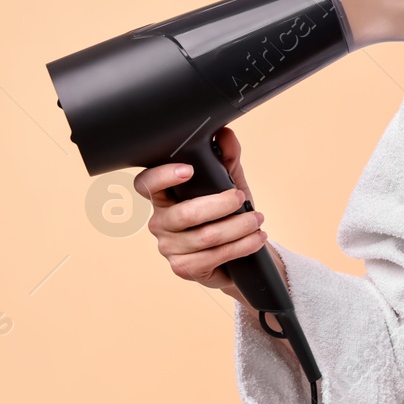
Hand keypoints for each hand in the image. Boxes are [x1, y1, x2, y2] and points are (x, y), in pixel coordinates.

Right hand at [134, 127, 284, 306]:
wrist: (238, 252)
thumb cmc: (227, 214)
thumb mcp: (230, 183)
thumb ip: (227, 159)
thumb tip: (226, 135)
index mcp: (164, 197)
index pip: (146, 184)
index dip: (162, 176)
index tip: (189, 169)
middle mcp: (160, 222)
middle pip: (184, 214)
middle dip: (220, 204)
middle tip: (240, 198)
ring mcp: (169, 247)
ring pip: (205, 237)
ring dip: (238, 227)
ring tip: (257, 219)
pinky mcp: (183, 268)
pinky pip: (213, 257)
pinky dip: (241, 246)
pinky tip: (256, 238)